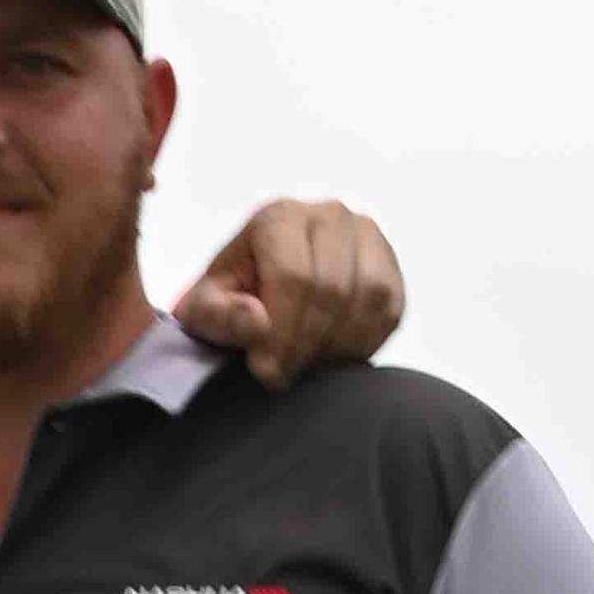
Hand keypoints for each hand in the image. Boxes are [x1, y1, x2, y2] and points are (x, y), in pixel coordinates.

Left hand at [172, 199, 402, 389]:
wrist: (257, 294)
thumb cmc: (228, 301)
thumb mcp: (204, 309)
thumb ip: (219, 316)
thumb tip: (257, 323)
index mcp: (280, 217)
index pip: (293, 276)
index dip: (281, 331)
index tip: (265, 370)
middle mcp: (330, 216)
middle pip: (332, 288)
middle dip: (305, 344)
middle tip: (282, 378)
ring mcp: (367, 237)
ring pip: (368, 297)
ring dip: (336, 346)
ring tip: (303, 368)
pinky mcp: (390, 266)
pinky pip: (390, 309)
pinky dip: (363, 343)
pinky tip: (330, 360)